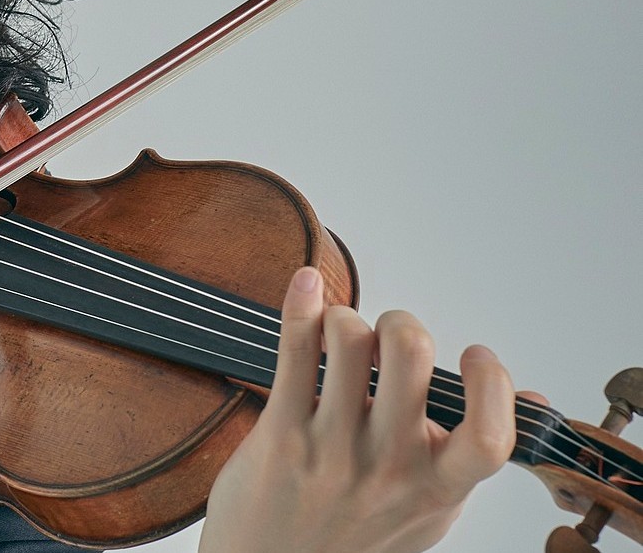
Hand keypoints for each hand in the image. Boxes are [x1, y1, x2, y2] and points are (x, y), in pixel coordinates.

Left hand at [198, 267, 535, 552]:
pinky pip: (293, 351)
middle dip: (402, 322)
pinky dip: (301, 305)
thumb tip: (533, 402)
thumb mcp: (429, 508)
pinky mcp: (281, 433)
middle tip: (389, 334)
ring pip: (348, 340)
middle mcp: (388, 468)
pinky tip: (306, 284)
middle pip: (409, 355)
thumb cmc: (353, 533)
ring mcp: (332, 449)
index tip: (475, 354)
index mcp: (437, 488)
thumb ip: (470, 458)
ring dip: (345, 317)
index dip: (491, 382)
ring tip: (340, 333)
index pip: (488, 436)